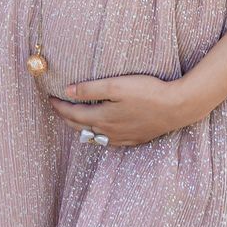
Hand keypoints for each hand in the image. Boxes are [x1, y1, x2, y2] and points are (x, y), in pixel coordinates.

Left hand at [46, 74, 212, 147]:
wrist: (176, 107)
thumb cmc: (147, 92)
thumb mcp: (116, 85)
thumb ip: (90, 89)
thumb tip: (67, 92)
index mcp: (102, 118)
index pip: (72, 114)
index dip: (59, 106)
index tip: (50, 97)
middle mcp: (109, 132)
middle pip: (80, 127)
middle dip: (66, 117)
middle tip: (57, 108)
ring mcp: (122, 138)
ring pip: (94, 136)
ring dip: (81, 127)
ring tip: (75, 118)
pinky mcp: (135, 139)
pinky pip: (109, 141)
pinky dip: (98, 134)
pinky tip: (102, 130)